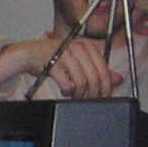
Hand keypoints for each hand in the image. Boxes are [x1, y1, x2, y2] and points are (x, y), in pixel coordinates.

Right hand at [0, 35, 120, 99]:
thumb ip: (98, 69)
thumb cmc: (55, 57)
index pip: (104, 69)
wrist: (30, 53)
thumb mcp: (79, 61)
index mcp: (88, 45)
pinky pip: (67, 83)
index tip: (104, 97)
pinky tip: (65, 90)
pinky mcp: (54, 63)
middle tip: (90, 101)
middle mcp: (78, 47)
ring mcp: (66, 54)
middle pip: (94, 77)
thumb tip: (117, 79)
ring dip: (80, 95)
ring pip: (82, 82)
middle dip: (93, 94)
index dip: (106, 87)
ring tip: (75, 97)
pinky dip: (68, 91)